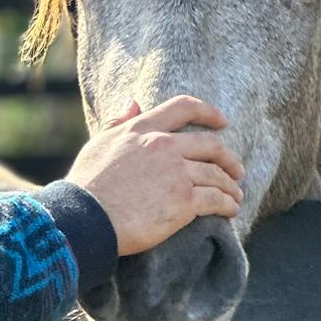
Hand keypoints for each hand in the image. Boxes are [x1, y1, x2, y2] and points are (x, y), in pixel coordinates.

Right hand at [66, 96, 245, 256]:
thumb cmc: (86, 185)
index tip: (222, 121)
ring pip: (217, 174)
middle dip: (228, 157)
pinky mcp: (184, 201)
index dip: (208, 112)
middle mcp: (163, 146)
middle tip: (235, 169)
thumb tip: (132, 102)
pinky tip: (230, 210)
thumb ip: (118, 122)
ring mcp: (177, 173)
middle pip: (210, 144)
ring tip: (235, 196)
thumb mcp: (98, 145)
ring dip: (230, 186)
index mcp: (142, 130)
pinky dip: (228, 204)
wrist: (85, 218)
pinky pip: (216, 199)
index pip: (183, 108)